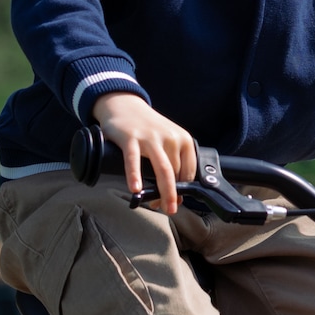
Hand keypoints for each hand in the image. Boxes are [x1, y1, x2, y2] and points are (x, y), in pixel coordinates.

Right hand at [93, 93, 198, 214]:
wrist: (125, 105)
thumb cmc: (148, 127)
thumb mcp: (168, 139)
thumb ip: (173, 161)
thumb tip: (176, 191)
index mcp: (184, 140)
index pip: (189, 171)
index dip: (184, 190)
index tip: (177, 202)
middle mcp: (171, 138)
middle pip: (176, 173)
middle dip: (172, 195)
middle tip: (168, 209)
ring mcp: (151, 138)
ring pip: (162, 169)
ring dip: (162, 191)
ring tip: (158, 206)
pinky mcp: (131, 138)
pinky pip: (134, 160)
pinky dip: (135, 176)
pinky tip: (136, 189)